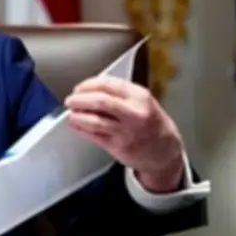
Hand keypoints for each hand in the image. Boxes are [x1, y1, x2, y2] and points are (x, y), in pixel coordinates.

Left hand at [64, 76, 183, 192]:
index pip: (108, 84)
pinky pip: (93, 136)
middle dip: (80, 99)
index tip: (79, 88)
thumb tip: (90, 88)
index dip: (88, 85)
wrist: (165, 151)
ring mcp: (126, 131)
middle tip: (70, 100)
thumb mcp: (143, 102)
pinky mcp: (118, 146)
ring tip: (72, 114)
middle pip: (100, 101)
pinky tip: (76, 125)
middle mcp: (134, 113)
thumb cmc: (152, 124)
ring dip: (77, 116)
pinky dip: (80, 129)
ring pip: (94, 120)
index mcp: (140, 96)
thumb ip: (120, 94)